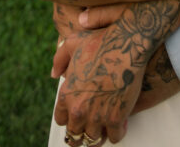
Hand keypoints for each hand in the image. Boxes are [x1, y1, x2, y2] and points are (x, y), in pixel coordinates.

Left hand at [53, 1, 178, 143]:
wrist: (126, 44)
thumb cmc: (101, 41)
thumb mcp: (73, 43)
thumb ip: (59, 59)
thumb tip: (54, 74)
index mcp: (67, 94)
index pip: (61, 119)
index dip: (70, 117)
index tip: (78, 115)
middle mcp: (79, 109)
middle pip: (75, 135)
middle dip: (81, 132)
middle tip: (89, 127)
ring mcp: (97, 116)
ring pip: (93, 140)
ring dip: (98, 135)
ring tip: (103, 129)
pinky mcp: (117, 118)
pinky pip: (115, 137)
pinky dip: (117, 133)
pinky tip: (119, 124)